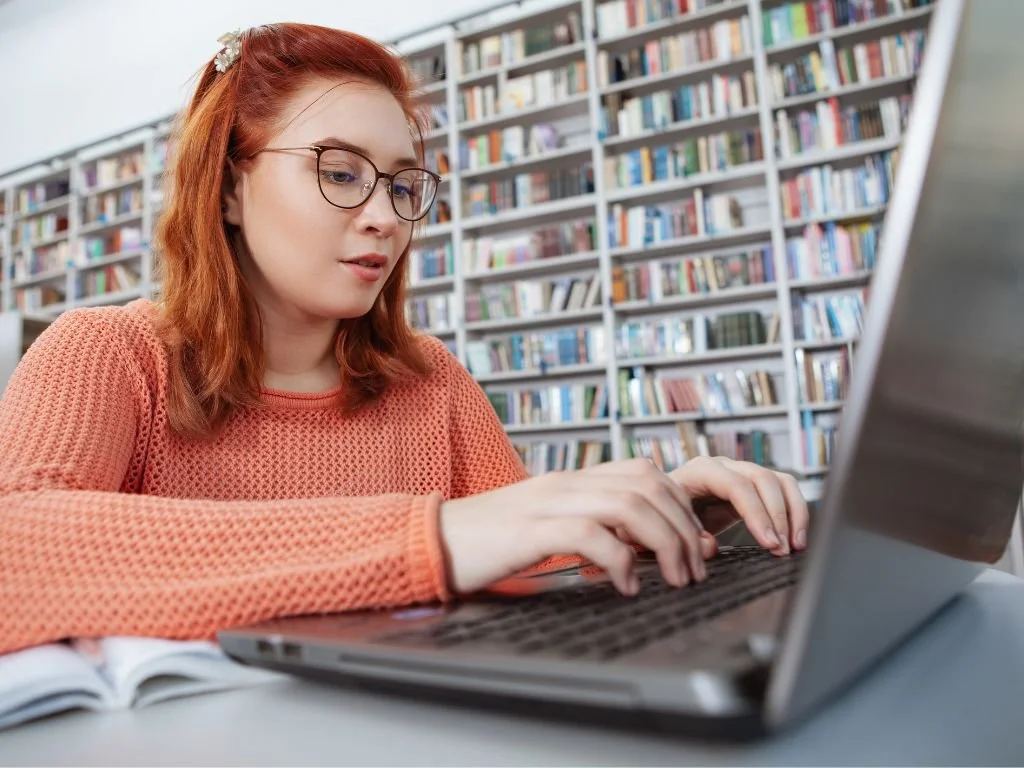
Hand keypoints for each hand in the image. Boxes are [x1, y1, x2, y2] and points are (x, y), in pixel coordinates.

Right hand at [439, 458, 711, 596]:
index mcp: (570, 480)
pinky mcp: (529, 531)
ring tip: (674, 580)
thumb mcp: (545, 528)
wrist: (430, 541)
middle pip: (647, 485)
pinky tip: (627, 587)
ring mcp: (546, 502)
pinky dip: (620, 561)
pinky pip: (589, 534)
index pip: (643, 472)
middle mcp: (564, 483)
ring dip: (664, 544)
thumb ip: (587, 529)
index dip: (680, 505)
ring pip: (628, 504)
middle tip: (695, 569)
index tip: (696, 544)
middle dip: (683, 528)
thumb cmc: (488, 544)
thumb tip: (636, 551)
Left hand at [669, 456, 808, 555]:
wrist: (662, 510)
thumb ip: (685, 534)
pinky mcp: (754, 485)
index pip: (735, 484)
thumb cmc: (663, 517)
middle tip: (782, 549)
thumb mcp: (666, 525)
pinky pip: (784, 489)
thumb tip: (710, 546)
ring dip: (792, 514)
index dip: (756, 513)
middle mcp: (723, 466)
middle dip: (776, 516)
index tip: (769, 543)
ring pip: (778, 481)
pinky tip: (796, 538)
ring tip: (794, 546)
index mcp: (698, 471)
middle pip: (762, 479)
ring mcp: (740, 472)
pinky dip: (795, 511)